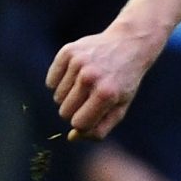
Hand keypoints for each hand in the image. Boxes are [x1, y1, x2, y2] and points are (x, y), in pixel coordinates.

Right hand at [48, 24, 159, 139]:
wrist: (129, 44)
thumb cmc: (124, 81)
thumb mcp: (120, 107)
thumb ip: (99, 128)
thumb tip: (72, 137)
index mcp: (106, 94)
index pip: (78, 123)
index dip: (83, 123)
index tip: (92, 114)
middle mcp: (90, 77)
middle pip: (65, 111)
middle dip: (75, 110)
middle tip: (90, 98)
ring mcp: (78, 63)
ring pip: (57, 97)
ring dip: (69, 95)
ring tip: (86, 84)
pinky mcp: (67, 52)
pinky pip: (51, 81)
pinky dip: (60, 82)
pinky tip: (76, 75)